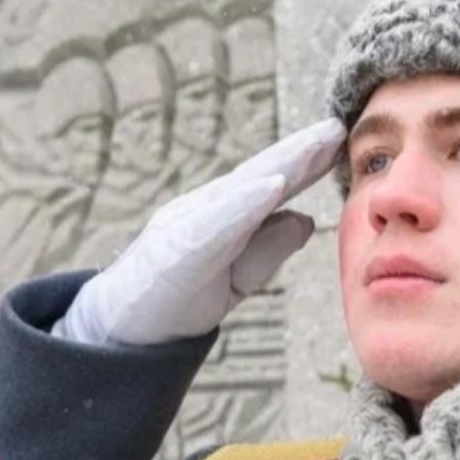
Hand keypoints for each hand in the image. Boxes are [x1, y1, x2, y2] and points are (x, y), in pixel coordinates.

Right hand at [54, 119, 345, 345]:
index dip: (305, 162)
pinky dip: (246, 201)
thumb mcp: (237, 275)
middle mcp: (206, 209)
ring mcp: (189, 224)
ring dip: (281, 164)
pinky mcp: (179, 248)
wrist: (119, 333)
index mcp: (222, 216)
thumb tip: (307, 219)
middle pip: (258, 174)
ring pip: (241, 189)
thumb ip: (269, 247)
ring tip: (316, 144)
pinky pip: (217, 222)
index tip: (340, 140)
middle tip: (336, 126)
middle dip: (299, 150)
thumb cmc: (175, 302)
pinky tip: (273, 185)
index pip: (269, 183)